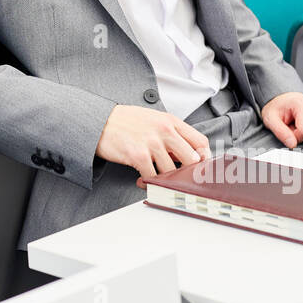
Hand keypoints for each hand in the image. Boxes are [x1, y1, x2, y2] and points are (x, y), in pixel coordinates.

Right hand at [95, 104, 211, 188]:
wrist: (99, 121)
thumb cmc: (125, 121)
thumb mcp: (153, 119)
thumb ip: (171, 134)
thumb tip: (185, 155)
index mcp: (170, 121)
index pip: (200, 142)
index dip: (203, 158)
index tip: (199, 167)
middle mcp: (164, 131)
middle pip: (192, 159)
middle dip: (187, 172)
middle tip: (179, 178)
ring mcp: (152, 143)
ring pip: (172, 172)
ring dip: (165, 180)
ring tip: (156, 179)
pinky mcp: (138, 155)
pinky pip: (153, 177)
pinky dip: (149, 183)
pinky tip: (142, 180)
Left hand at [260, 92, 302, 148]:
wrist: (285, 100)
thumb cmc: (277, 109)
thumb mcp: (270, 119)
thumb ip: (280, 132)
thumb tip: (293, 145)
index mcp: (302, 103)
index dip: (295, 136)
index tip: (288, 130)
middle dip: (300, 135)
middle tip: (293, 125)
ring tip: (299, 123)